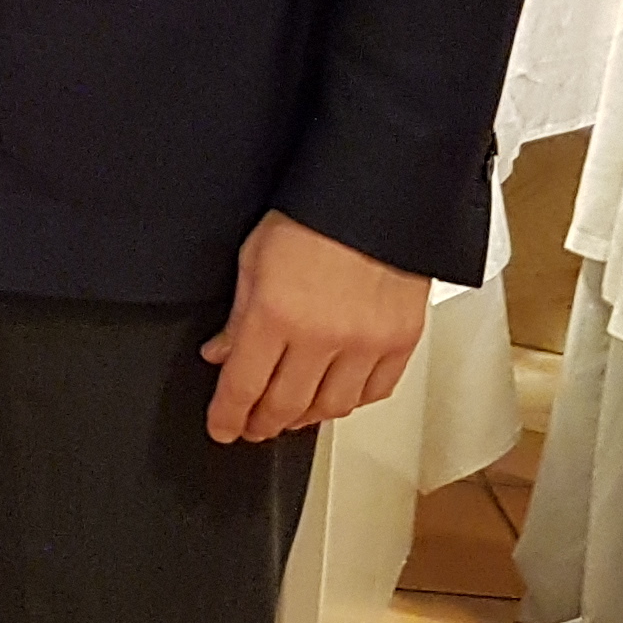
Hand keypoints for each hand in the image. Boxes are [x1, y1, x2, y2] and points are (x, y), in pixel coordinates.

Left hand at [200, 210, 426, 443]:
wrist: (377, 194)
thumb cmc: (314, 213)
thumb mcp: (253, 256)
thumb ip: (238, 314)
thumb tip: (222, 354)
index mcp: (275, 313)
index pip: (242, 386)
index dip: (228, 417)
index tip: (222, 428)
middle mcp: (322, 335)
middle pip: (285, 406)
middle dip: (262, 424)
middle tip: (253, 425)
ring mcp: (365, 342)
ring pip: (330, 408)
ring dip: (305, 418)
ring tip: (290, 414)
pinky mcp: (401, 340)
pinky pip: (375, 392)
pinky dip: (352, 402)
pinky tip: (336, 396)